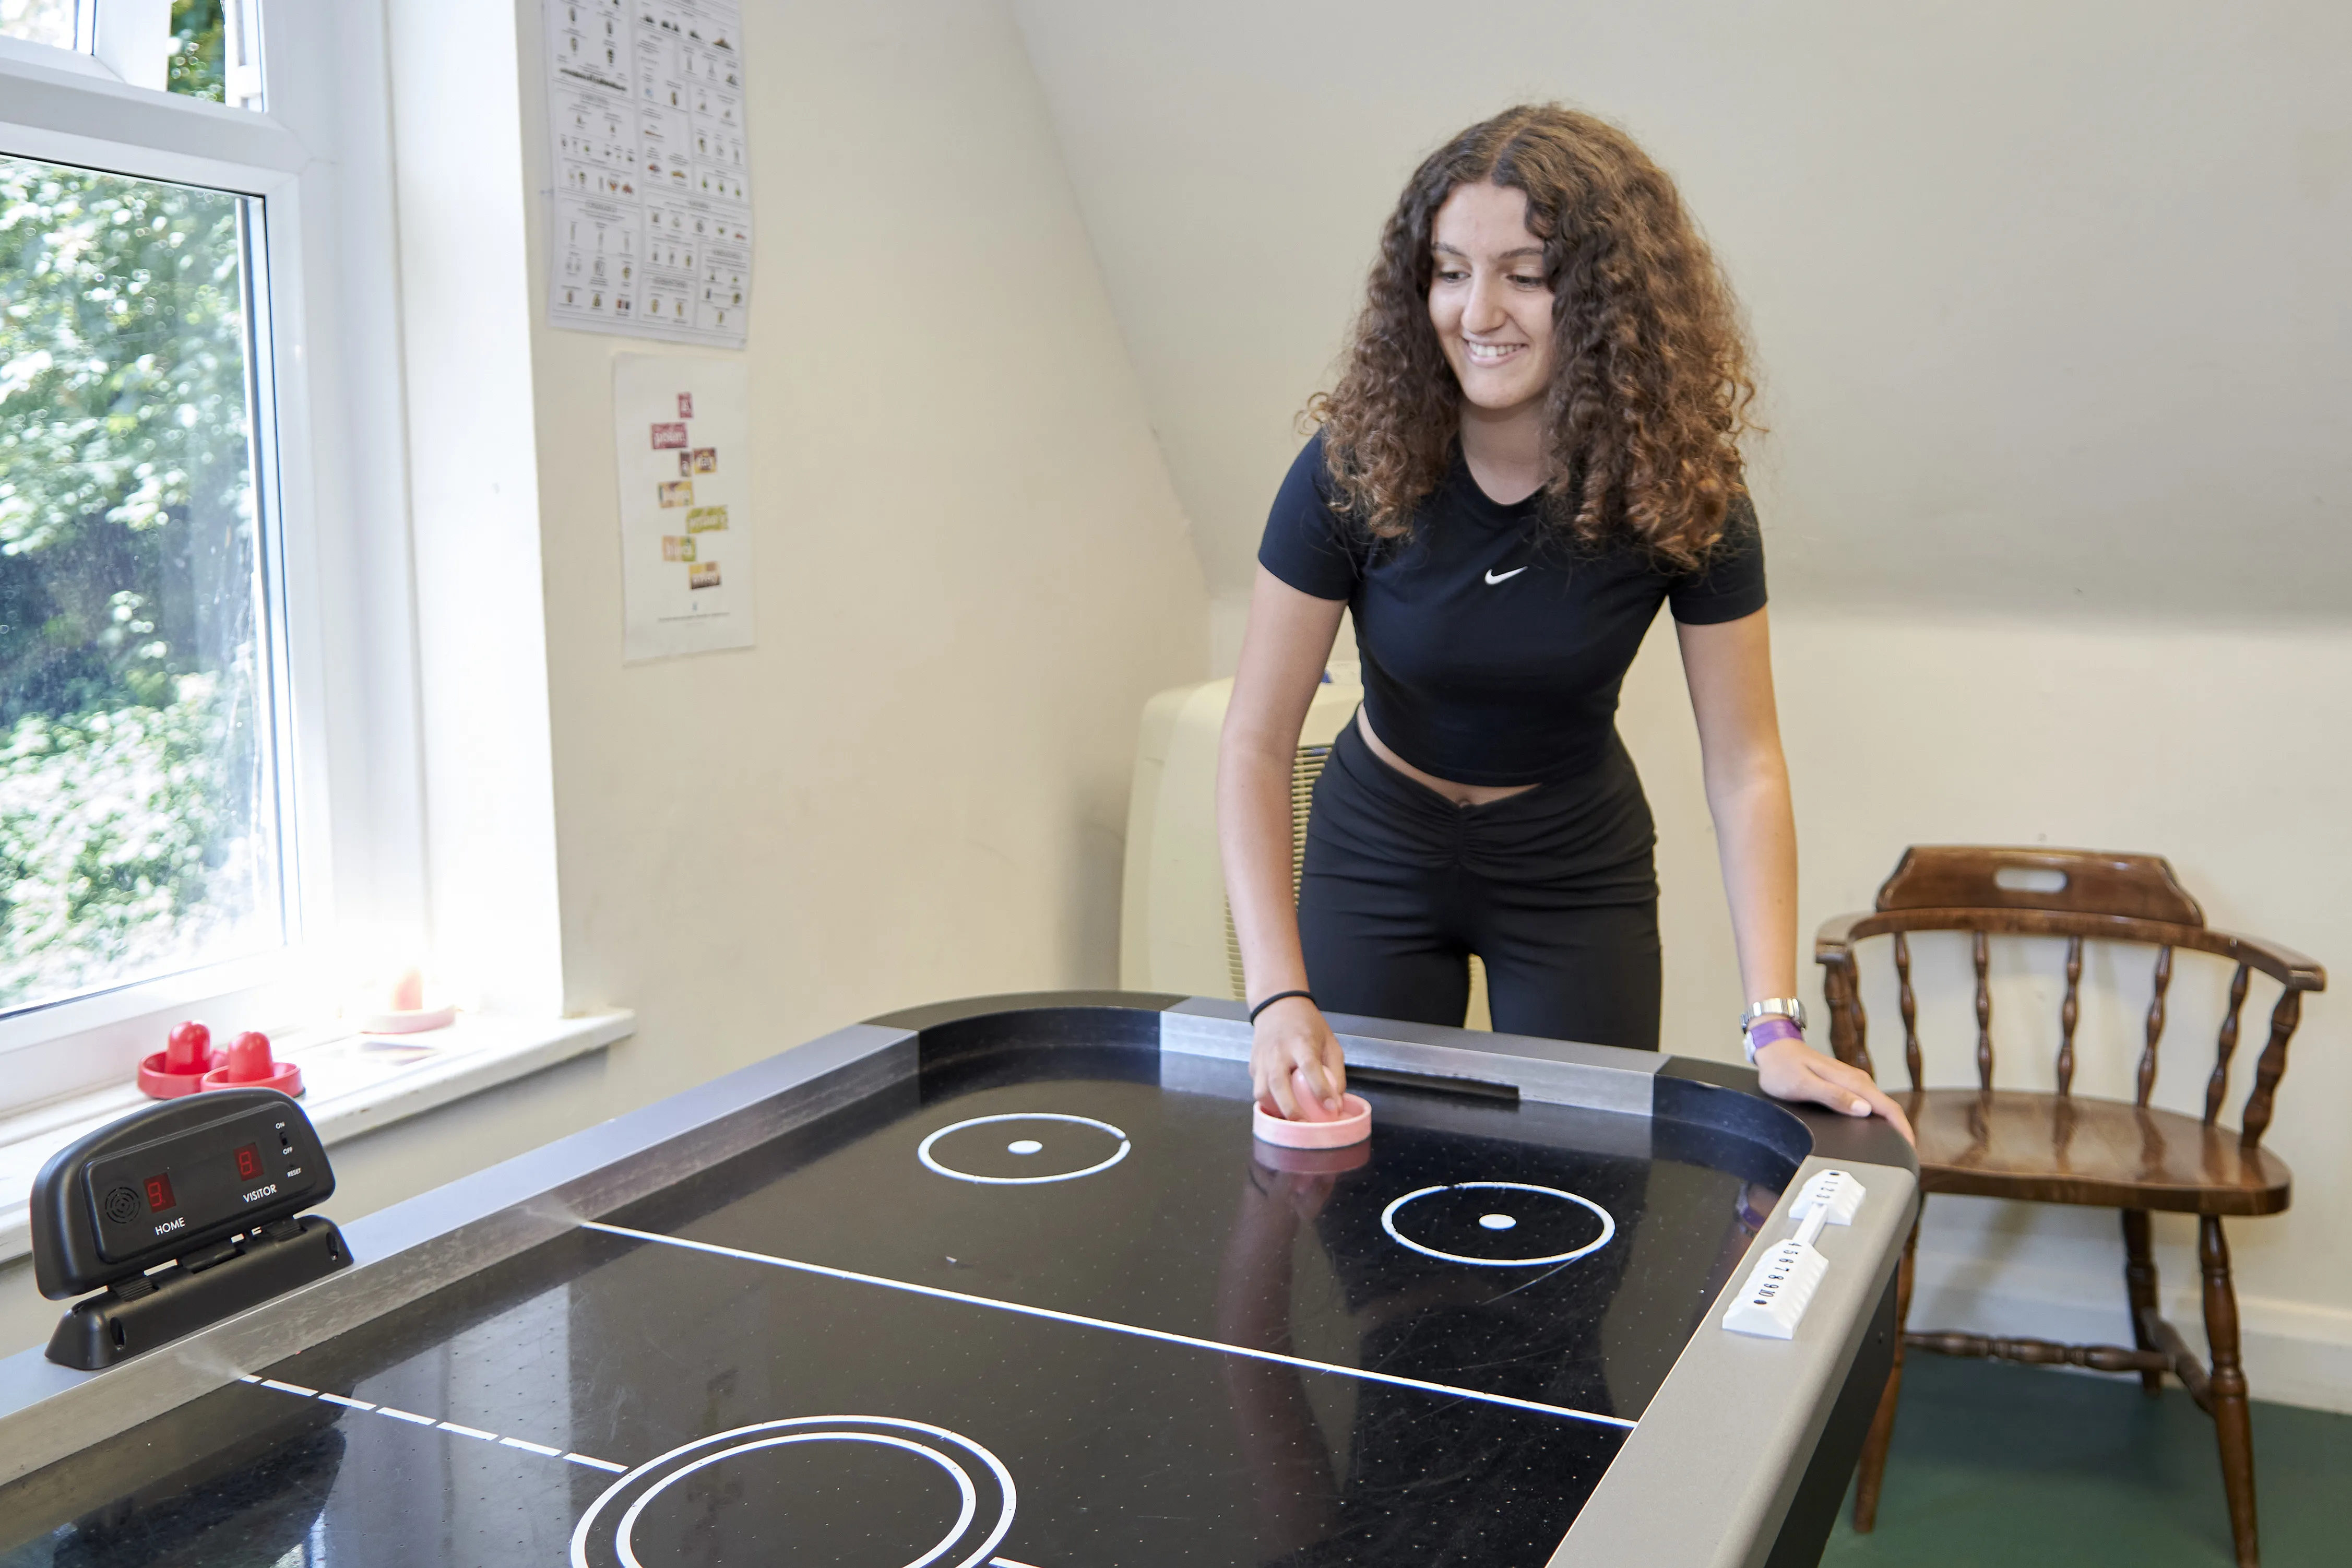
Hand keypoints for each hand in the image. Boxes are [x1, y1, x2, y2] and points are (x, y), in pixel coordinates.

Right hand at [1250, 996, 1346, 1119]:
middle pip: (1278, 1083)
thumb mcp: (1330, 1041)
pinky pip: (1258, 1089)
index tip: (1332, 1108)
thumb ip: (1336, 1071)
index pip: (1310, 1067)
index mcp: (1301, 1042)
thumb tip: (1337, 1102)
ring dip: (1275, 1109)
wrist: (1277, 1006)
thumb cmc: (1308, 1026)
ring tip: (1291, 1122)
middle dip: (1291, 1108)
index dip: (1321, 1089)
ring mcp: (1261, 1059)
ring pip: (1261, 1090)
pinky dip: (1268, 1102)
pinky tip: (1281, 1109)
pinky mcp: (1252, 1066)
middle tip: (1304, 1126)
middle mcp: (1277, 1051)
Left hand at [1752, 1037, 1915, 1145]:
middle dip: (1901, 1130)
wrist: (1774, 1047)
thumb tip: (1864, 1109)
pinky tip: (1876, 1128)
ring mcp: (1851, 1081)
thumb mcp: (1803, 1085)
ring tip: (1896, 1146)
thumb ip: (1833, 1096)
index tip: (1910, 1149)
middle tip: (1906, 1155)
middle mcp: (1856, 1080)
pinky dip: (1878, 1116)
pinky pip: (1868, 1102)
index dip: (1902, 1128)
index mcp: (1850, 1081)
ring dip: (1891, 1124)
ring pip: (1879, 1105)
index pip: (1887, 1106)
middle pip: (1888, 1107)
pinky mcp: (1845, 1084)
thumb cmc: (1783, 1067)